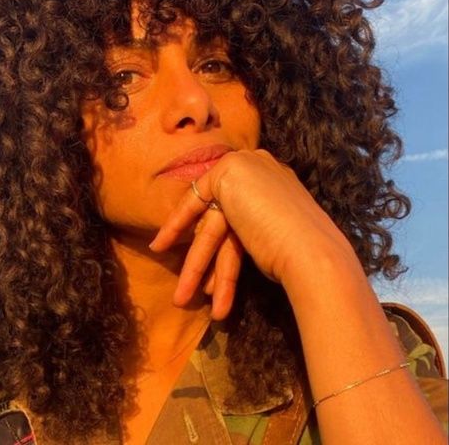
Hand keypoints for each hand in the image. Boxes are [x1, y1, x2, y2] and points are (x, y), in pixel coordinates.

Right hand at [149, 149, 352, 319]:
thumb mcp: (230, 175)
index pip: (199, 194)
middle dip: (194, 263)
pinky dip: (228, 278)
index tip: (158, 247)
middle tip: (178, 296)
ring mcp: (263, 214)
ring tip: (191, 305)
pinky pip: (240, 254)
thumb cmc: (265, 210)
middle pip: (212, 227)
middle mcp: (254, 185)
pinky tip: (220, 301)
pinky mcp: (270, 238)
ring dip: (208, 277)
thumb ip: (212, 180)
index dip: (177, 222)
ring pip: (224, 246)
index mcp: (245, 164)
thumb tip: (206, 188)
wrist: (311, 253)